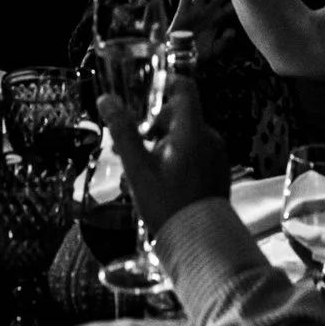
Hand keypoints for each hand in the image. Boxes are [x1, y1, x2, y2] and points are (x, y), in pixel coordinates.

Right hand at [98, 74, 230, 236]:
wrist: (199, 242)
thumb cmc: (167, 205)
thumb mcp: (138, 170)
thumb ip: (123, 132)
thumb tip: (106, 100)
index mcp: (192, 132)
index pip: (185, 89)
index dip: (165, 83)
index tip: (144, 94)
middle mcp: (209, 138)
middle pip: (180, 116)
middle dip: (152, 126)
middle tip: (130, 147)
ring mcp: (217, 154)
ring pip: (186, 136)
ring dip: (162, 144)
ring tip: (140, 168)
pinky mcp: (218, 170)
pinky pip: (196, 152)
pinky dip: (178, 156)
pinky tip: (160, 178)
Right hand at [170, 0, 241, 60]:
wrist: (179, 61)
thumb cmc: (196, 57)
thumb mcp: (215, 52)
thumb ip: (225, 42)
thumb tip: (232, 30)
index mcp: (216, 21)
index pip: (230, 7)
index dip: (239, 0)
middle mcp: (207, 13)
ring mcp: (195, 10)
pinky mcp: (183, 10)